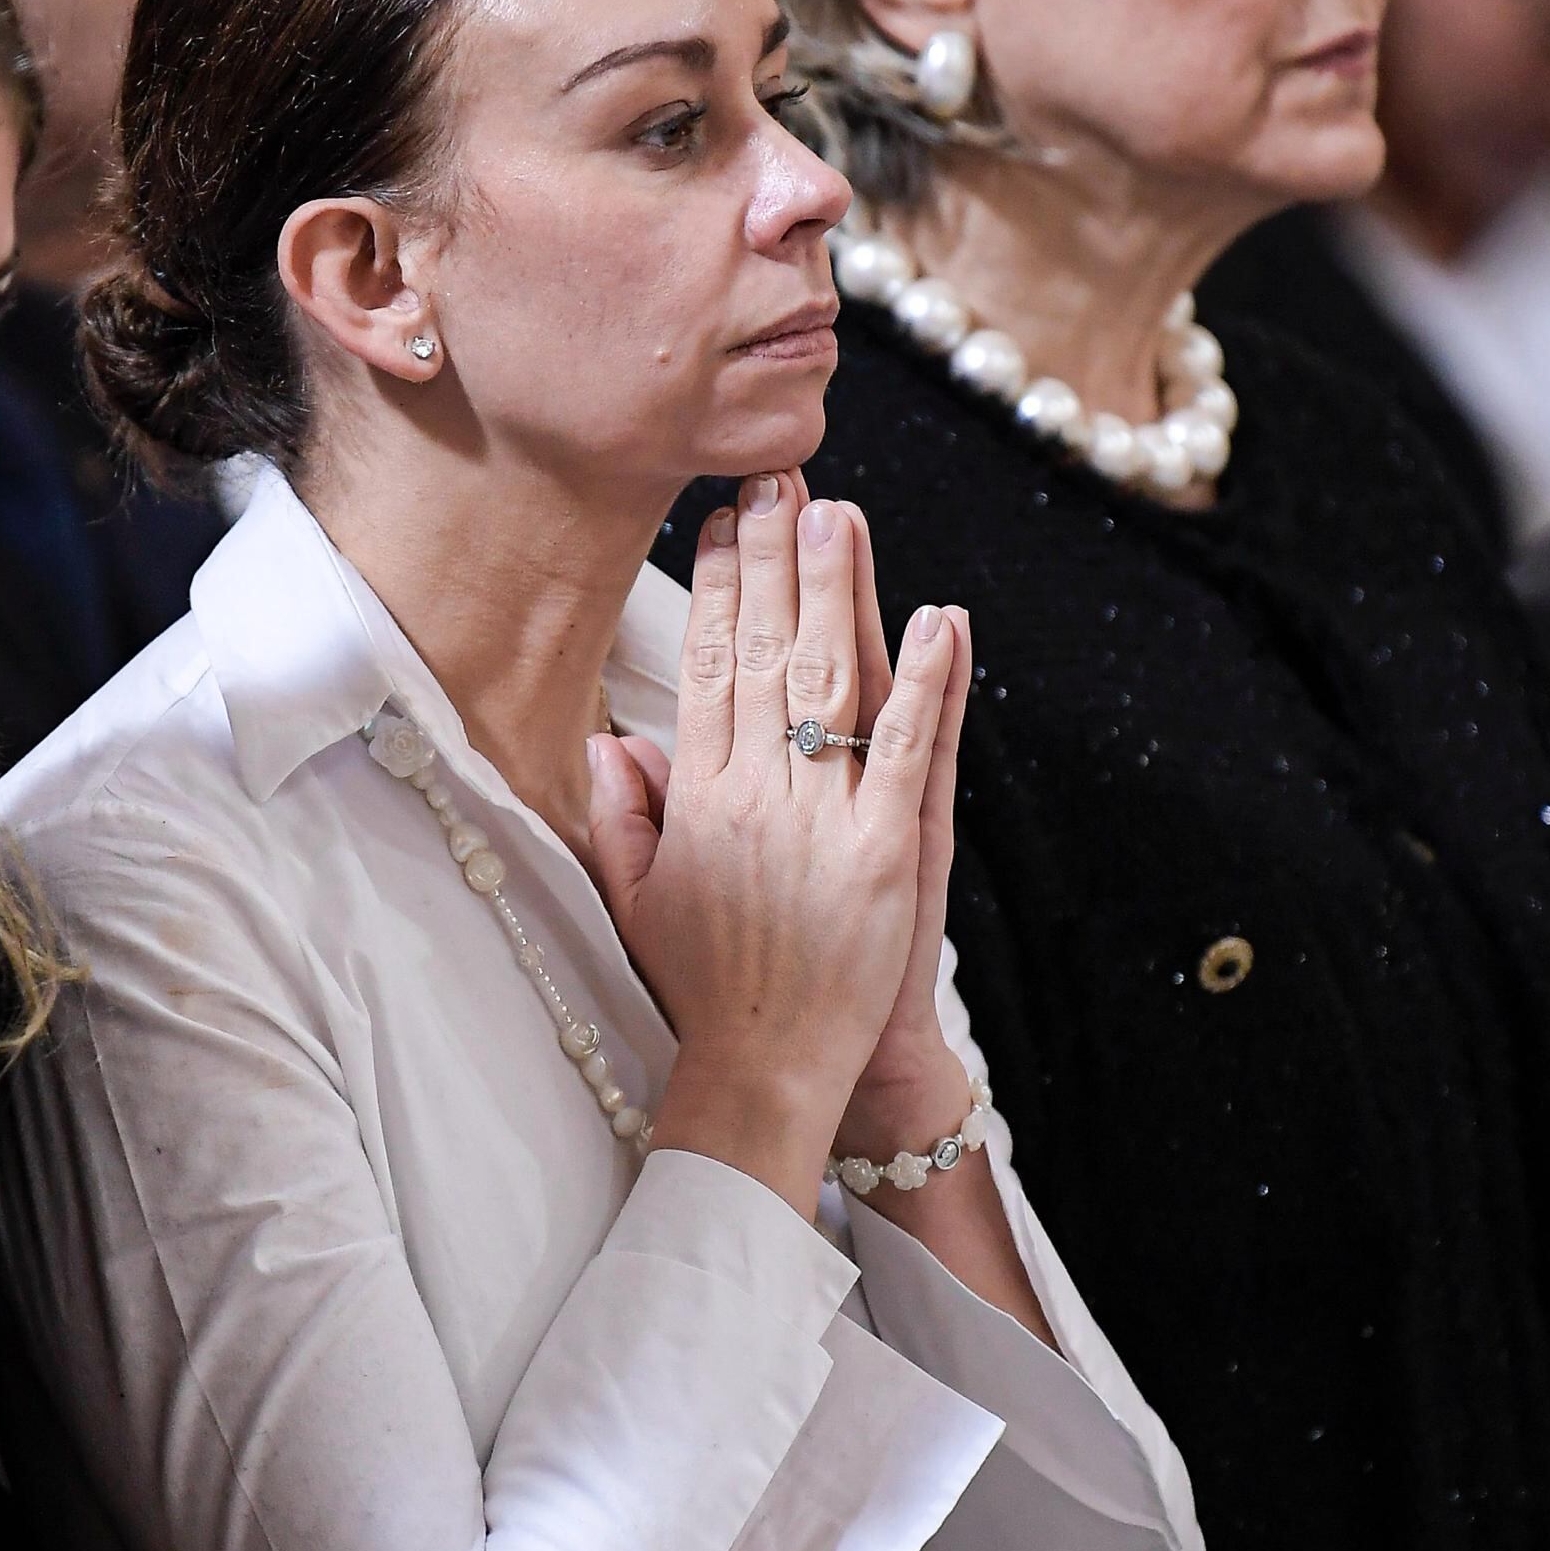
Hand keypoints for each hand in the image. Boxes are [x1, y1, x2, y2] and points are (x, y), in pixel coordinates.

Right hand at [582, 471, 962, 1207]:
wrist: (769, 1073)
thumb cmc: (708, 989)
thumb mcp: (639, 900)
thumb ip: (624, 815)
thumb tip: (611, 738)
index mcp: (696, 799)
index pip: (706, 665)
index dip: (718, 585)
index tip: (726, 520)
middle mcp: (753, 796)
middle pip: (763, 651)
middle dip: (774, 557)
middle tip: (780, 478)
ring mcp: (820, 820)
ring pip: (828, 681)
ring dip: (837, 589)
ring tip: (840, 512)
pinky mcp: (885, 851)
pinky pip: (907, 748)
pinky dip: (924, 682)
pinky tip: (938, 619)